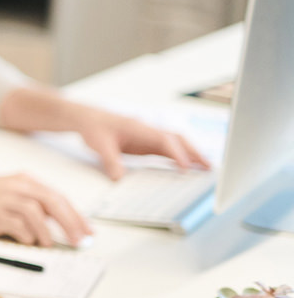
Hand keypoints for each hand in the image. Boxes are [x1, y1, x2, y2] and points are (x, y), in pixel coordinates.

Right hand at [0, 168, 91, 246]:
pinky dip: (27, 236)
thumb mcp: (10, 191)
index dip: (76, 215)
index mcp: (25, 180)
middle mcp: (17, 187)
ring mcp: (5, 199)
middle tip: (79, 240)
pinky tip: (26, 240)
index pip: (58, 197)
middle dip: (71, 223)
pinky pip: (18, 226)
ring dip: (47, 232)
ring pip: (37, 213)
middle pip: (53, 202)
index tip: (87, 230)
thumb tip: (59, 223)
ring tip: (47, 243)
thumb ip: (33, 202)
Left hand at [73, 110, 210, 179]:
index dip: (176, 153)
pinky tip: (187, 168)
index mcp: (138, 128)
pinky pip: (167, 150)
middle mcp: (148, 131)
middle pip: (177, 139)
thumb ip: (110, 161)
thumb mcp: (98, 145)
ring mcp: (149, 137)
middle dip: (194, 152)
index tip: (186, 167)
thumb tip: (119, 178)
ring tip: (206, 169)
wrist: (88, 119)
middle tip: (209, 167)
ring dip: (191, 155)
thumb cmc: (94, 127)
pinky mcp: (146, 143)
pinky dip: (179, 158)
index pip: (163, 140)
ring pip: (176, 144)